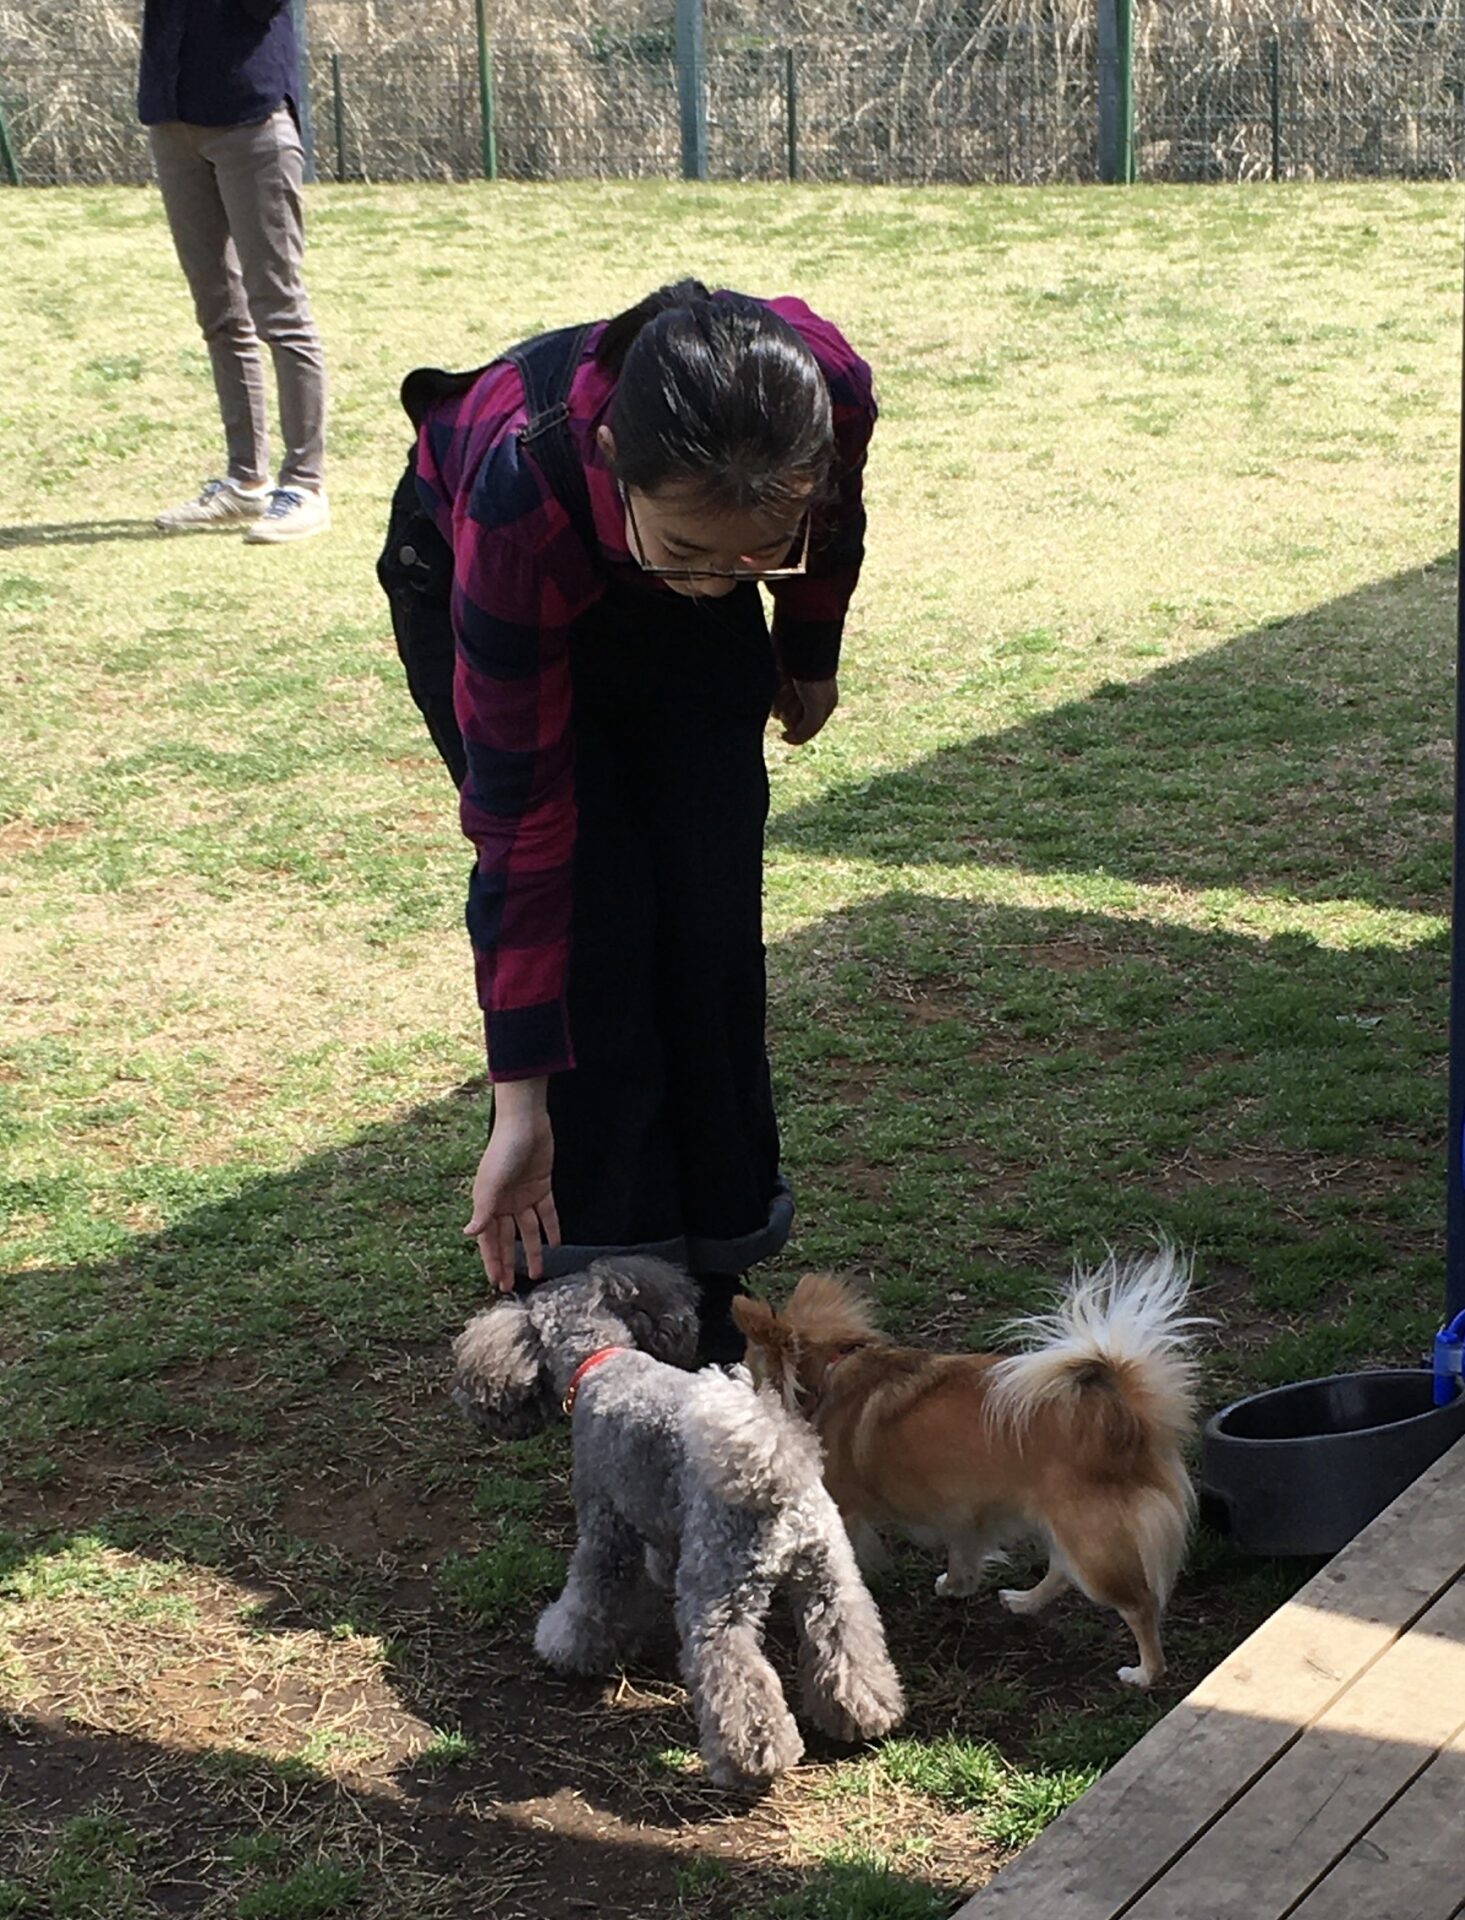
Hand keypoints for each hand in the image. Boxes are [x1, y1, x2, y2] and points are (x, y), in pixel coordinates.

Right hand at [465, 1080, 559, 1290]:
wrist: (525, 1123)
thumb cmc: (503, 1151)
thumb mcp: (492, 1183)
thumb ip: (484, 1210)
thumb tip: (469, 1233)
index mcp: (488, 1203)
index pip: (489, 1239)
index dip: (492, 1261)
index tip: (495, 1282)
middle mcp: (504, 1203)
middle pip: (507, 1239)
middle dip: (509, 1261)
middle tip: (511, 1285)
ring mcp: (523, 1195)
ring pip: (529, 1230)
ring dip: (533, 1250)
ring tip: (538, 1272)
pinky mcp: (541, 1186)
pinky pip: (547, 1212)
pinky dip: (551, 1227)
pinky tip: (555, 1244)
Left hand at [773, 675, 837, 745]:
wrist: (798, 646)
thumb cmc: (812, 677)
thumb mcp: (816, 709)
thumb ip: (805, 731)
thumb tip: (786, 737)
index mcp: (824, 708)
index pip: (805, 731)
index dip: (801, 723)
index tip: (805, 706)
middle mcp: (807, 702)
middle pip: (790, 722)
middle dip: (790, 709)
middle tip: (797, 691)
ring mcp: (791, 693)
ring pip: (777, 713)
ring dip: (781, 700)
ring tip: (788, 683)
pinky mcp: (777, 685)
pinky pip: (769, 701)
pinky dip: (773, 692)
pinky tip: (780, 678)